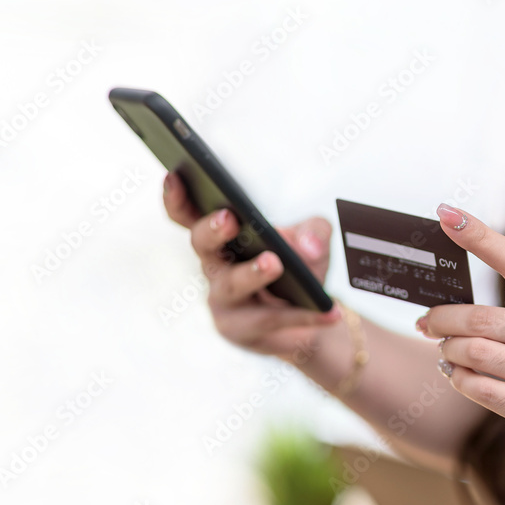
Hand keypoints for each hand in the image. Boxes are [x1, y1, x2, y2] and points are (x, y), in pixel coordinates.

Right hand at [162, 172, 340, 359]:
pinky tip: (328, 312)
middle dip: (212, 230)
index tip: (175, 175)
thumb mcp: (312, 241)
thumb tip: (306, 247)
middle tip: (229, 218)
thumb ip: (314, 233)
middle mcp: (214, 266)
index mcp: (221, 236)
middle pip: (201, 245)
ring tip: (275, 263)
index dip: (176, 197)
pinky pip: (271, 320)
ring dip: (252, 273)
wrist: (309, 317)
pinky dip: (303, 315)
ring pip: (232, 285)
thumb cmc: (298, 269)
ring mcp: (223, 300)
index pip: (188, 214)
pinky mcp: (239, 330)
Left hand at [417, 203, 504, 495]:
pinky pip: (480, 389)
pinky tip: (457, 373)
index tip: (447, 215)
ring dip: (448, 351)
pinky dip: (458, 378)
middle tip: (426, 320)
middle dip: (442, 319)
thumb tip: (458, 306)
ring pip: (474, 355)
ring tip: (445, 349)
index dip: (479, 237)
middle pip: (480, 320)